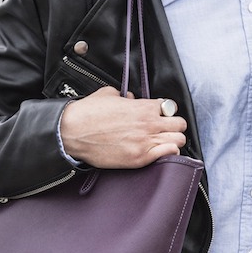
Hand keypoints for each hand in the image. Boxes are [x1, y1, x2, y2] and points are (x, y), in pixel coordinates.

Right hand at [60, 86, 187, 168]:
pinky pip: (169, 154)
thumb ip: (125, 95)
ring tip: (164, 141)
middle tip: (165, 130)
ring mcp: (146, 141)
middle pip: (180, 124)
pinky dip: (169, 153)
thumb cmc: (87, 113)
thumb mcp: (108, 95)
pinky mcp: (139, 158)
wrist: (71, 132)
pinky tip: (161, 152)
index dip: (166, 112)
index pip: (171, 107)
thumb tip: (130, 97)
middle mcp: (149, 123)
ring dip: (174, 140)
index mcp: (144, 106)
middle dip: (174, 126)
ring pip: (179, 140)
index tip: (161, 116)